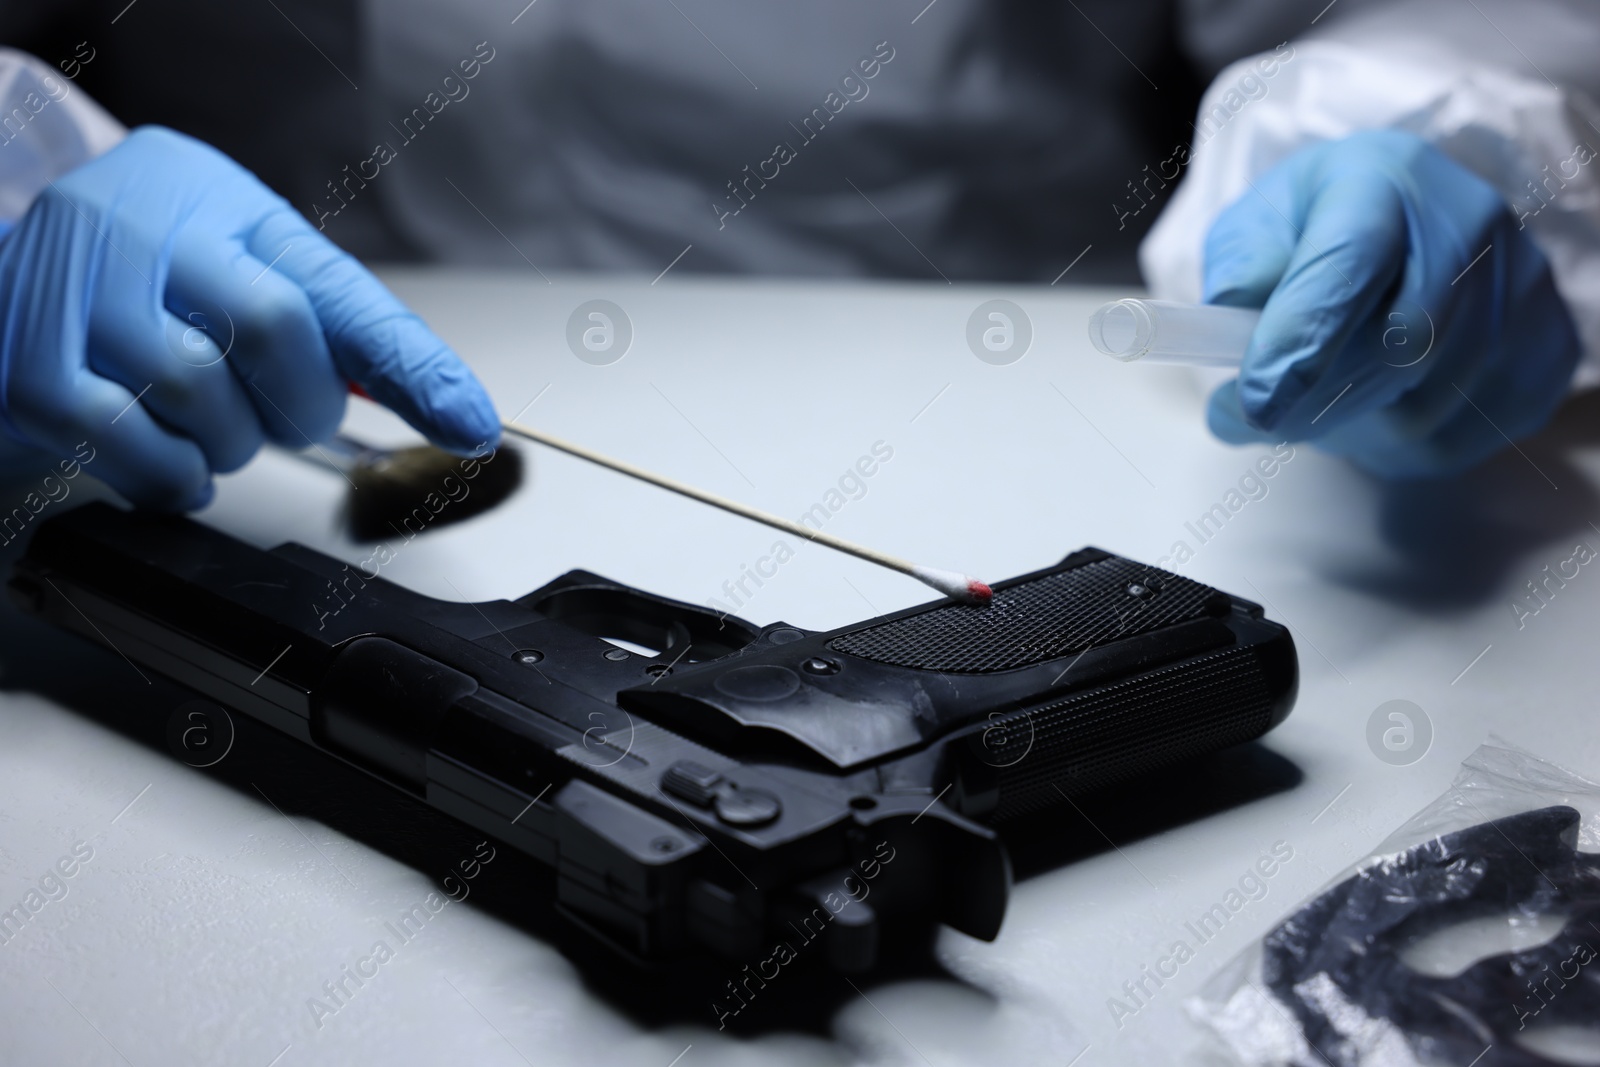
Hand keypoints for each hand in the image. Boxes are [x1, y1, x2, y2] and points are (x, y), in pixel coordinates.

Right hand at [0, 126, 499, 508]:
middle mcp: (149, 227)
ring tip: (207, 419)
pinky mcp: (30, 365)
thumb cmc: (152, 283)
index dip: (413, 365)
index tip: (471, 423)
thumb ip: (342, 332)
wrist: (12, 280)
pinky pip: (129, 442)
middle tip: (279, 409)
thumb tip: (453, 410)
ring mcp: (78, 290)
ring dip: (227, 440)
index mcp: (225, 205)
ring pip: (201, 392)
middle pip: (274, 332)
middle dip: (297, 402)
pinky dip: (169, 472)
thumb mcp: (249, 275)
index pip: (337, 290)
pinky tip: (170, 455)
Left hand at [1202, 129, 1580, 477]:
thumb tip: (1235, 357)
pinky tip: (1375, 412)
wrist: (1408, 215)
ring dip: (1354, 428)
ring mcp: (1521, 287)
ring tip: (1319, 401)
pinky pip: (1468, 434)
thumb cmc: (1315, 227)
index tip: (1255, 400)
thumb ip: (1236, 284)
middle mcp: (1468, 225)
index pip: (1349, 264)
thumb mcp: (1256, 229)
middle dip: (1316, 400)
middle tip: (1263, 415)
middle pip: (1398, 345)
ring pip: (1429, 405)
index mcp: (1380, 181)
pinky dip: (1403, 445)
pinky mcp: (1547, 346)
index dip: (1300, 340)